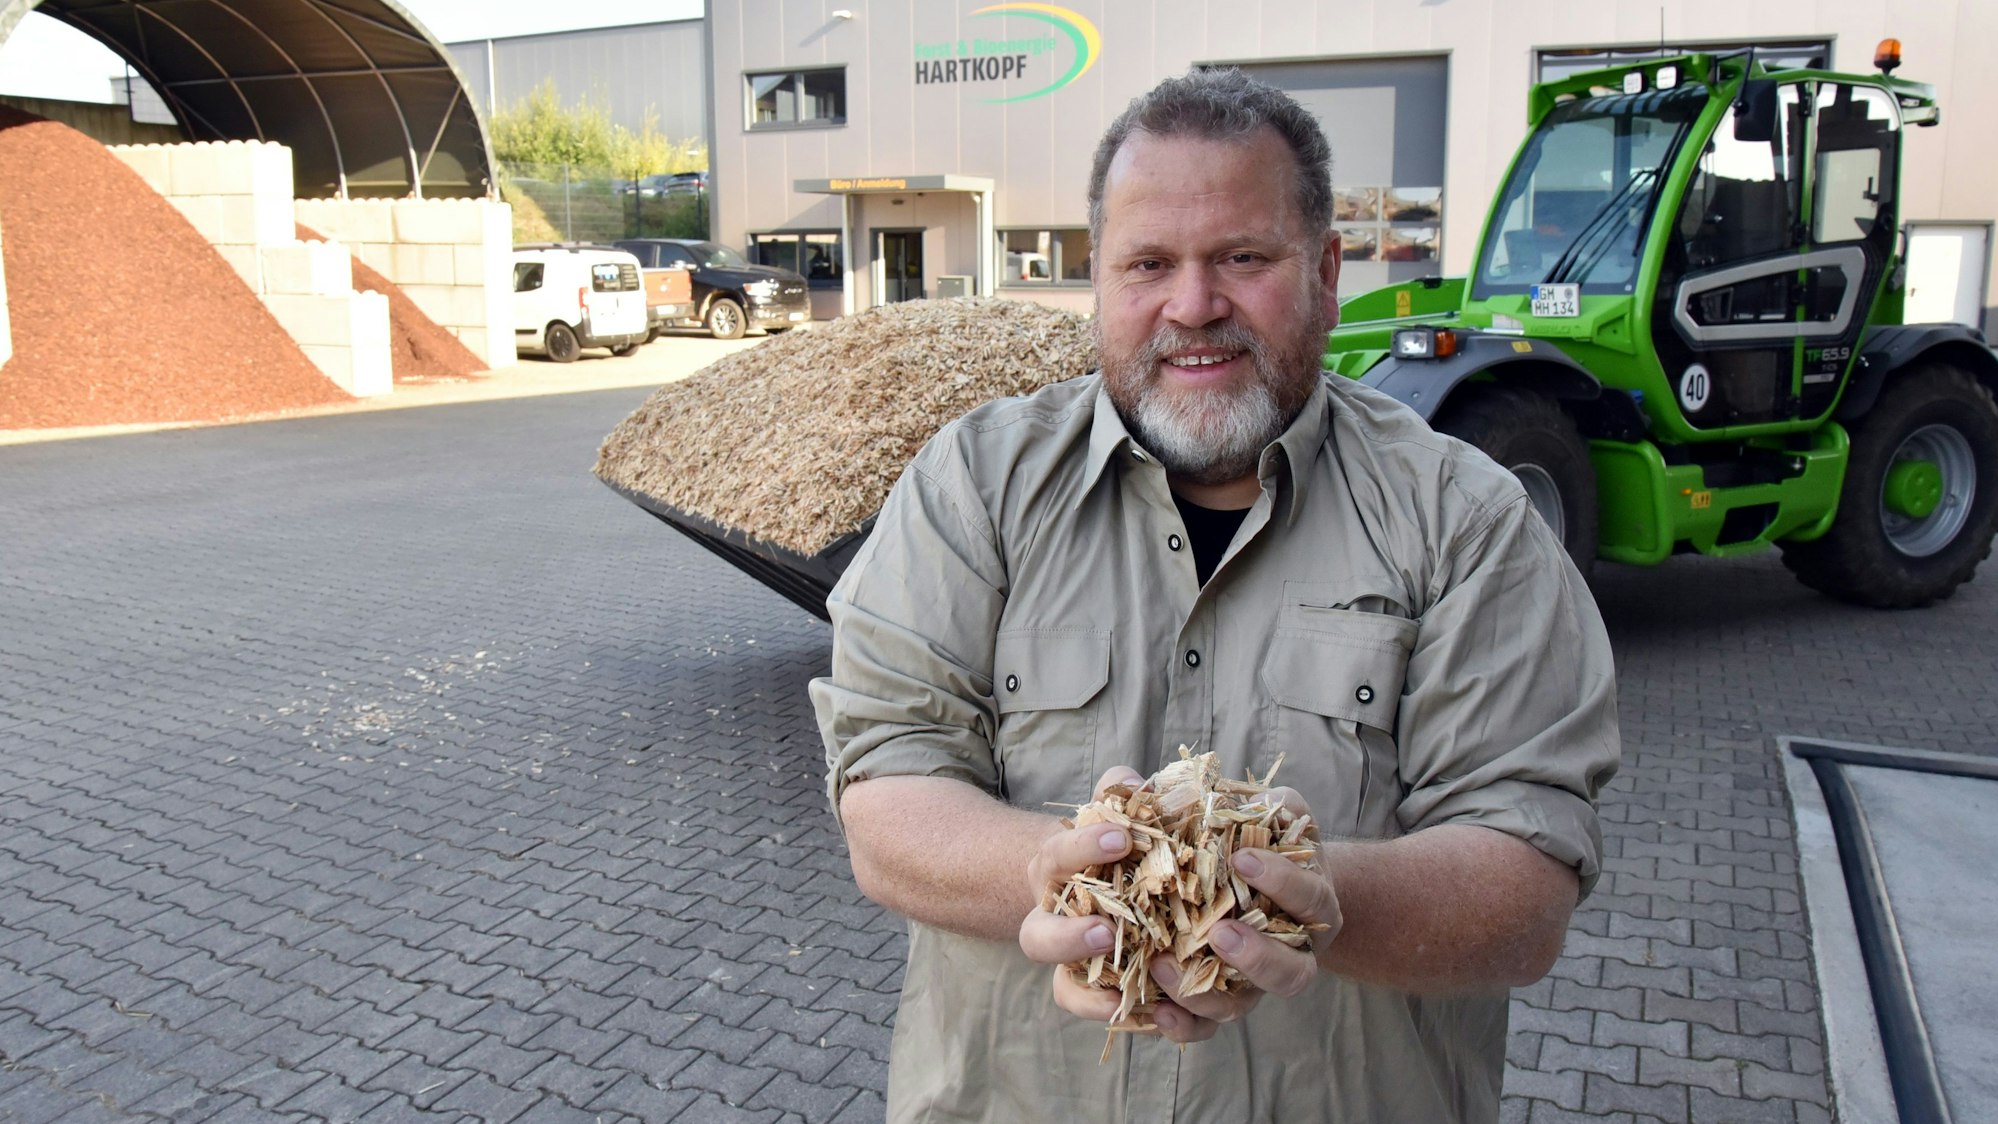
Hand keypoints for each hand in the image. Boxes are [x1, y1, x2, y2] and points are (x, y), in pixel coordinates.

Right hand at [1020, 767, 1184, 1031]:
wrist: (1096, 886)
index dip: (1084, 848)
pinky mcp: (1100, 992)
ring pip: (1064, 986)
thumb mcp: (1111, 811)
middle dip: (1068, 937)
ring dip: (1092, 991)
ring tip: (1128, 991)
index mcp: (1055, 870)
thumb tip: (1135, 783)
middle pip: (1037, 938)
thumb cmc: (1112, 844)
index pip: (1057, 857)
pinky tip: (1158, 1015)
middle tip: (1106, 929)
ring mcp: (1074, 963)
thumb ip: (1119, 792)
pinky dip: (1124, 1019)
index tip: (1123, 837)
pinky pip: (1102, 1015)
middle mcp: (1053, 920)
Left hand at [1145, 786, 1342, 1035]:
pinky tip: (1156, 1013)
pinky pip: (1206, 1027)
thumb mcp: (1263, 812)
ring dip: (1209, 994)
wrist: (1255, 885)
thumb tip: (1221, 794)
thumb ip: (1249, 800)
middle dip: (1257, 955)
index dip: (1282, 879)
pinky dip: (1184, 1025)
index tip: (1242, 856)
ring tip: (1165, 968)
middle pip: (1291, 972)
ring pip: (1244, 1006)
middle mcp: (1291, 951)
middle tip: (1220, 931)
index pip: (1308, 896)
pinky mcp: (1219, 1001)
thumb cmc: (1257, 840)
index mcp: (1309, 903)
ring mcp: (1254, 983)